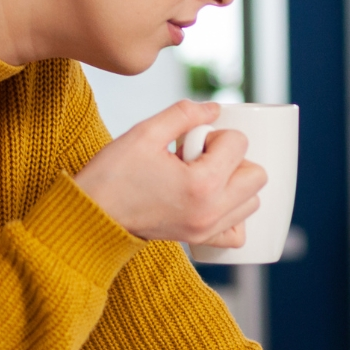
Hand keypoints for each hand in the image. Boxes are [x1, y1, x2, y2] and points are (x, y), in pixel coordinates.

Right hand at [73, 100, 266, 244]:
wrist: (92, 217)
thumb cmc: (112, 176)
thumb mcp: (145, 133)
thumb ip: (185, 114)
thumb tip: (215, 109)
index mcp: (202, 184)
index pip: (239, 144)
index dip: (215, 134)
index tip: (189, 142)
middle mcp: (211, 211)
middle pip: (257, 175)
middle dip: (233, 158)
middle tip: (200, 158)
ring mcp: (208, 230)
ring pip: (252, 201)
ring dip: (235, 183)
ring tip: (200, 177)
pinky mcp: (200, 240)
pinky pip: (237, 231)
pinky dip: (232, 213)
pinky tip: (210, 200)